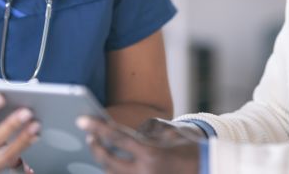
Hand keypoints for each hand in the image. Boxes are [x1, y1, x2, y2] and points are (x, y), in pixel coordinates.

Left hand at [77, 116, 199, 173]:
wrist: (206, 170)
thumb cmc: (189, 148)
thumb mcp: (169, 133)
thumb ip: (145, 131)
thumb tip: (123, 131)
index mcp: (151, 154)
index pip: (116, 137)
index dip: (97, 127)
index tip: (82, 120)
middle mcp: (144, 172)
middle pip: (107, 161)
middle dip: (96, 147)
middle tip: (89, 136)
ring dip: (103, 161)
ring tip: (99, 147)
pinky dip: (114, 170)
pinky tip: (111, 162)